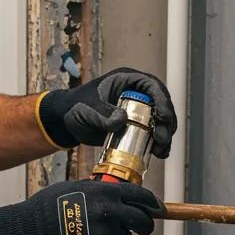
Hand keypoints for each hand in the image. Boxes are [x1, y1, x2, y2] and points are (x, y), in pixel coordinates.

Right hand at [0, 178, 163, 234]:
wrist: (29, 231)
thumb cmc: (46, 208)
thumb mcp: (73, 187)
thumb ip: (97, 190)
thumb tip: (114, 193)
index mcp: (105, 193)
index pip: (141, 196)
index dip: (151, 203)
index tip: (155, 208)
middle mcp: (110, 212)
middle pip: (142, 222)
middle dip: (145, 225)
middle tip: (142, 227)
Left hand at [38, 67, 176, 157]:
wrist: (68, 121)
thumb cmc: (75, 107)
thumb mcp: (86, 109)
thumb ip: (101, 114)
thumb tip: (122, 120)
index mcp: (126, 80)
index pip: (151, 86)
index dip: (162, 100)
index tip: (163, 117)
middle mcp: (136, 92)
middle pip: (161, 105)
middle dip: (166, 122)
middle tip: (162, 138)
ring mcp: (138, 109)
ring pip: (160, 121)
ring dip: (164, 135)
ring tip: (161, 151)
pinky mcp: (136, 125)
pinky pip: (152, 133)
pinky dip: (157, 143)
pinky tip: (158, 153)